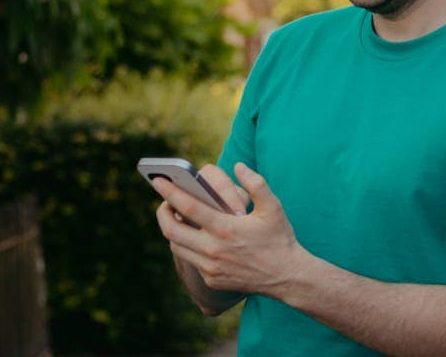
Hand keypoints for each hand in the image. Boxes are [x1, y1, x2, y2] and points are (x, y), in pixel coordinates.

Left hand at [151, 163, 313, 295]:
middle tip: (163, 203)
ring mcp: (210, 267)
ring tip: (176, 218)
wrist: (287, 276)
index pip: (188, 206)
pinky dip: (187, 246)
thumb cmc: (279, 238)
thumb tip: (238, 166)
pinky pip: (190, 260)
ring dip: (172, 230)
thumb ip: (256, 183)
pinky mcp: (211, 279)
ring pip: (176, 246)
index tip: (158, 180)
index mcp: (226, 228)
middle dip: (162, 213)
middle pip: (171, 229)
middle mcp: (213, 249)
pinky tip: (193, 237)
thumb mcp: (273, 207)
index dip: (169, 191)